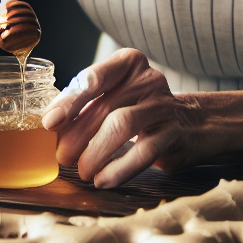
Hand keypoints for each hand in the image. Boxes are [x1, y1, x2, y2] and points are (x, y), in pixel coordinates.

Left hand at [42, 48, 242, 188]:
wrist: (193, 124)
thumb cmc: (140, 109)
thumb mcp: (117, 95)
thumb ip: (87, 103)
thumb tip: (49, 125)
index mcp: (128, 63)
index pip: (95, 77)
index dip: (69, 100)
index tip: (50, 122)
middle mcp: (148, 79)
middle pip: (104, 106)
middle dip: (77, 135)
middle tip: (61, 156)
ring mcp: (163, 106)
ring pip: (122, 125)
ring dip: (95, 152)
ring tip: (81, 170)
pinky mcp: (174, 134)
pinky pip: (143, 152)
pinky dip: (119, 168)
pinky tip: (103, 180)